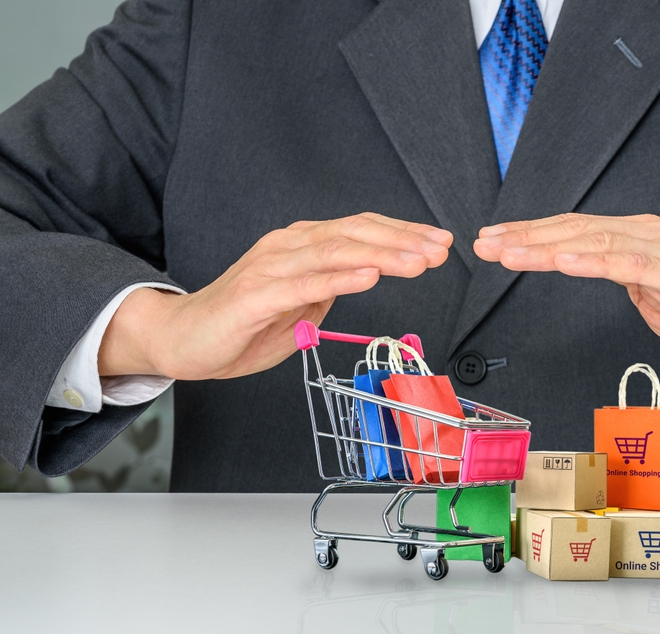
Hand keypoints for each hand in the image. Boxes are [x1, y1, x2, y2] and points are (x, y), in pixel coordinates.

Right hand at [99, 213, 452, 379]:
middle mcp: (288, 247)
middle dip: (404, 240)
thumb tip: (364, 278)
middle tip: (441, 249)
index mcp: (301, 247)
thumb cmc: (240, 325)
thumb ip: (328, 290)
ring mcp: (271, 267)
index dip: (402, 233)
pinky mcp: (256, 295)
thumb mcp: (299, 307)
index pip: (360, 230)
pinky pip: (305, 283)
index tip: (439, 241)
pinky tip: (371, 275)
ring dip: (383, 254)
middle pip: (355, 234)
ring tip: (419, 261)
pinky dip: (341, 278)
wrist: (181, 340)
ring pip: (336, 252)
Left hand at [473, 213, 659, 374]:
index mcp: (640, 241)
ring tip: (508, 251)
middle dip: (526, 236)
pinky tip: (563, 260)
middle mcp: (650, 236)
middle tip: (484, 243)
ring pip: (596, 240)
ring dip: (547, 246)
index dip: (533, 236)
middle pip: (577, 230)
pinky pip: (630, 264)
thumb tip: (595, 269)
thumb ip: (626, 280)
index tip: (496, 242)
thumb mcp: (656, 297)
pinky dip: (593, 259)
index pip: (577, 232)